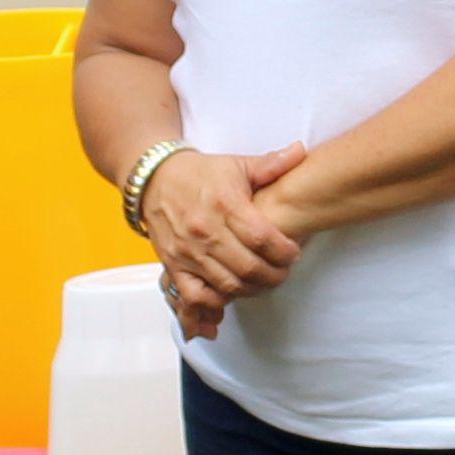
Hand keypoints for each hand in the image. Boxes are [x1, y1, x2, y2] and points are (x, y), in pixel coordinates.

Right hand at [139, 142, 307, 337]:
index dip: (285, 252)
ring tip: (263, 282)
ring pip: (227, 284)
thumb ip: (271, 164)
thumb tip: (300, 152)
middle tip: (283, 272)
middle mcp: (206, 230)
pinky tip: (230, 296)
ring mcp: (188, 251)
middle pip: (249, 267)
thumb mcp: (236, 164)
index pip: (263, 238)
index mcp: (225, 204)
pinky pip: (194, 295)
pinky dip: (214, 302)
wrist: (154, 178)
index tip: (294, 253)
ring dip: (252, 290)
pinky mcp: (173, 264)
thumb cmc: (199, 173)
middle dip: (274, 276)